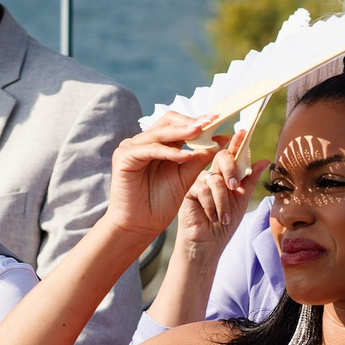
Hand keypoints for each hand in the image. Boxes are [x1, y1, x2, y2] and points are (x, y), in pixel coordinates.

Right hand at [106, 113, 235, 240]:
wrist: (140, 225)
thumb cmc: (160, 203)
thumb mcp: (186, 176)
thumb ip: (200, 157)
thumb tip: (221, 139)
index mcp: (158, 144)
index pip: (178, 124)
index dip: (198, 121)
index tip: (218, 120)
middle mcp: (143, 142)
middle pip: (168, 121)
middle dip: (190, 122)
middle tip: (209, 122)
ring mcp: (131, 148)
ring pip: (160, 133)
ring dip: (182, 132)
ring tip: (200, 133)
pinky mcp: (123, 157)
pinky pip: (149, 149)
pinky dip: (168, 151)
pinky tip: (184, 155)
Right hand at [172, 133, 253, 263]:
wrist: (208, 245)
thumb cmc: (224, 225)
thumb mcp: (241, 201)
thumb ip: (249, 181)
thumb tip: (264, 161)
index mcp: (226, 175)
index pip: (233, 155)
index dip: (237, 143)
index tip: (243, 131)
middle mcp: (212, 174)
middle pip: (222, 158)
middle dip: (231, 169)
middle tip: (234, 186)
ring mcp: (199, 181)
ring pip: (215, 179)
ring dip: (223, 201)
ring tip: (224, 218)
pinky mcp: (189, 191)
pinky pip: (203, 189)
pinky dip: (211, 206)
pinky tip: (212, 217)